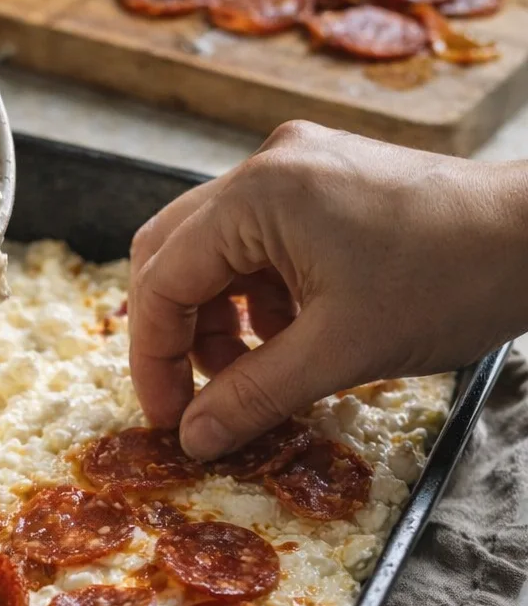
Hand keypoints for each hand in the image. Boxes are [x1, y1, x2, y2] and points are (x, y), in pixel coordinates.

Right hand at [128, 121, 527, 458]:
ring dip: (217, 320)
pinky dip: (258, 299)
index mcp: (259, 194)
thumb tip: (193, 438)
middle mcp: (267, 167)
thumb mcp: (339, 353)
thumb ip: (253, 396)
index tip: (169, 418)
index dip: (155, 356)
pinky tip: (289, 340)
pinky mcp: (325, 185)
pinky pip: (259, 244)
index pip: (163, 278)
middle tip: (193, 400)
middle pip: (173, 254)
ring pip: (214, 251)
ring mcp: (298, 170)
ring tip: (250, 377)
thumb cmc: (450, 281)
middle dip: (175, 333)